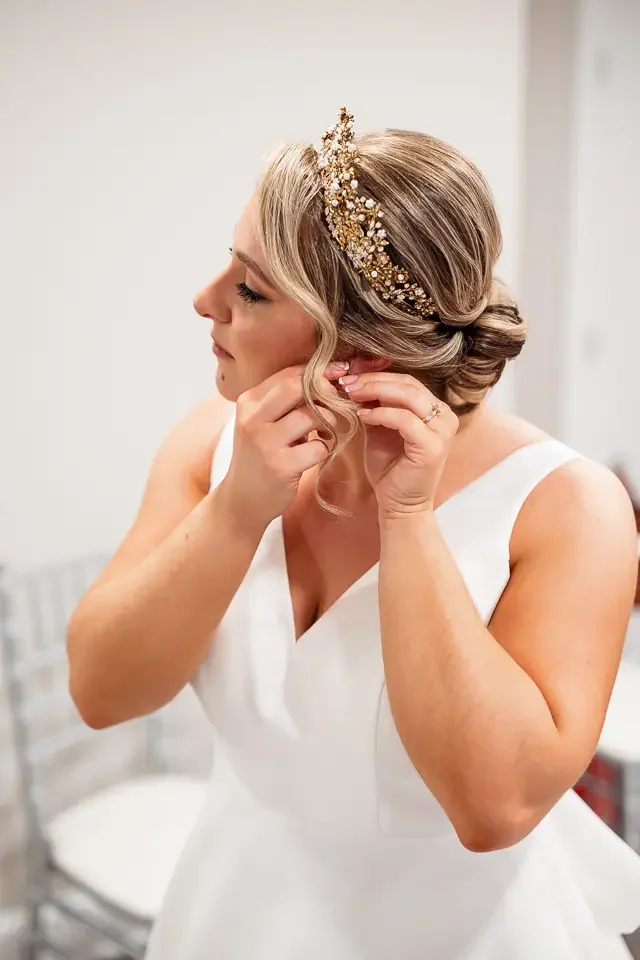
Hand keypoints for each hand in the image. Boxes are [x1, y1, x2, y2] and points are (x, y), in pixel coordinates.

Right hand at [219, 363, 344, 532]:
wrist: (242, 498)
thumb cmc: (259, 456)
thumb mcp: (263, 422)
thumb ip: (285, 401)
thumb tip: (326, 377)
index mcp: (248, 402)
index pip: (289, 374)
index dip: (319, 372)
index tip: (338, 376)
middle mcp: (253, 418)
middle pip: (299, 386)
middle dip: (325, 393)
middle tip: (335, 405)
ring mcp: (265, 442)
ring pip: (312, 415)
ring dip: (328, 423)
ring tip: (323, 433)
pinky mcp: (281, 466)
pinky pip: (319, 447)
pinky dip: (324, 448)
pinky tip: (315, 453)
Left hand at [340, 372, 458, 518]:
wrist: (399, 505)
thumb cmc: (390, 469)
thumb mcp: (380, 429)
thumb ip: (375, 405)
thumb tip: (355, 380)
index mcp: (436, 410)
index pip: (408, 381)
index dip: (377, 375)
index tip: (349, 376)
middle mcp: (445, 417)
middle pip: (408, 383)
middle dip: (373, 380)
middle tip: (346, 382)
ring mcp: (442, 431)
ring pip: (408, 396)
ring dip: (375, 391)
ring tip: (351, 394)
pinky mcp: (432, 447)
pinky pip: (404, 419)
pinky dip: (381, 414)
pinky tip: (363, 416)